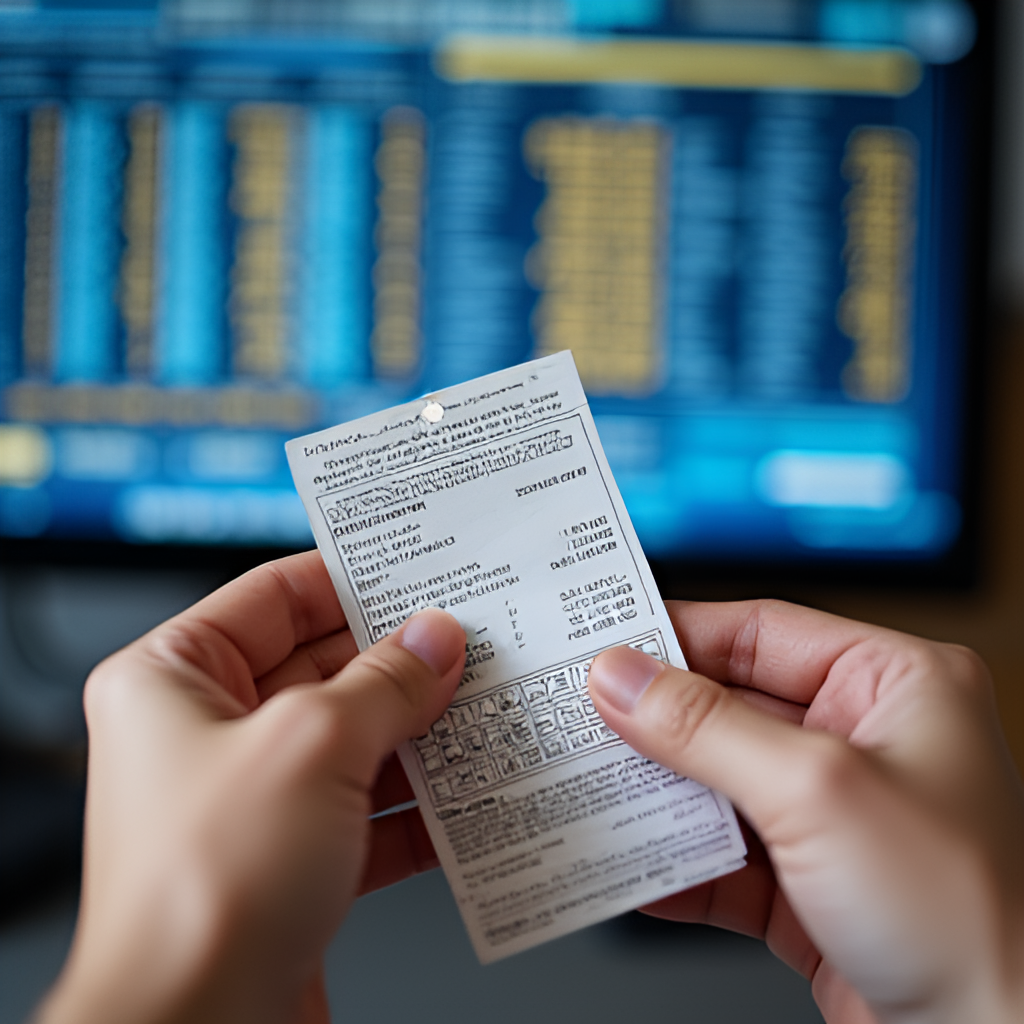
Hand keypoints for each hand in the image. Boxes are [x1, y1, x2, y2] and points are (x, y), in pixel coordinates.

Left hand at [37, 551, 465, 1023]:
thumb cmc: (200, 893)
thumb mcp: (312, 746)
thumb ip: (385, 682)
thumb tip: (434, 641)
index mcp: (172, 680)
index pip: (273, 596)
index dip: (349, 580)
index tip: (416, 574)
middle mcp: (205, 736)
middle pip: (322, 668)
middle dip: (399, 662)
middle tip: (468, 645)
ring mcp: (251, 800)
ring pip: (352, 740)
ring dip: (418, 732)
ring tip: (481, 710)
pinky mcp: (290, 860)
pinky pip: (366, 809)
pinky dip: (419, 804)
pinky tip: (469, 795)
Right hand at [588, 600, 1023, 1023]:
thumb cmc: (972, 919)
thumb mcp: (818, 792)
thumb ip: (706, 728)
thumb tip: (623, 678)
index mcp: (896, 685)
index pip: (761, 632)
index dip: (678, 635)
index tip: (606, 644)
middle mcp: (866, 742)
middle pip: (729, 709)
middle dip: (656, 722)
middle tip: (583, 717)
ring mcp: (836, 816)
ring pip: (719, 782)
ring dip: (657, 793)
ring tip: (593, 787)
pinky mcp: (810, 883)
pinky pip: (723, 854)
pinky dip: (675, 861)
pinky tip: (634, 866)